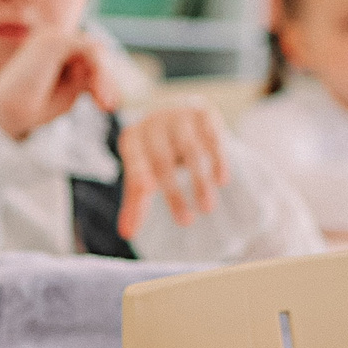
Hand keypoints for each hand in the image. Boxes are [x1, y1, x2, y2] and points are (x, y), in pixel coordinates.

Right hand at [0, 28, 120, 141]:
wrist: (4, 113)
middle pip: (95, 52)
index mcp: (49, 48)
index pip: (88, 57)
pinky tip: (98, 94)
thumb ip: (85, 78)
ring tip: (105, 105)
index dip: (102, 80)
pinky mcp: (55, 41)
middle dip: (106, 80)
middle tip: (110, 107)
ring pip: (95, 52)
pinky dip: (99, 74)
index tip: (107, 106)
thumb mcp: (67, 92)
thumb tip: (106, 70)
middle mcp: (50, 37)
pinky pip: (91, 51)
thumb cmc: (29, 108)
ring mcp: (52, 36)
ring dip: (104, 79)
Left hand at [117, 102, 230, 238]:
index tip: (147, 190)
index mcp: (133, 137)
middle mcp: (154, 123)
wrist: (177, 116)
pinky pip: (212, 137)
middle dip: (174, 192)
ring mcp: (179, 116)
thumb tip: (126, 233)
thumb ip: (136, 201)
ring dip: (199, 181)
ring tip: (207, 208)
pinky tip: (221, 180)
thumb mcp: (143, 173)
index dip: (139, 171)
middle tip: (186, 221)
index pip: (134, 159)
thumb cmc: (156, 152)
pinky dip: (217, 159)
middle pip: (162, 159)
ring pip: (190, 150)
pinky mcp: (203, 113)